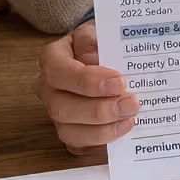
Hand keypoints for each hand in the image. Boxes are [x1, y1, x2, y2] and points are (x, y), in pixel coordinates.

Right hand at [34, 21, 139, 154]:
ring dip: (102, 130)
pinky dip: (101, 143)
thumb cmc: (98, 45)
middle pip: (61, 107)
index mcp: (51, 60)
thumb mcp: (98, 32)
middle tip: (131, 104)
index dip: (88, 81)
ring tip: (129, 119)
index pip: (58, 72)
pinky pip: (79, 146)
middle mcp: (48, 89)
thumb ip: (97, 42)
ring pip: (68, 132)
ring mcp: (56, 114)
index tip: (119, 82)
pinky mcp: (70, 133)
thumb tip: (102, 58)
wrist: (100, 56)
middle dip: (99, 110)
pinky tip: (122, 131)